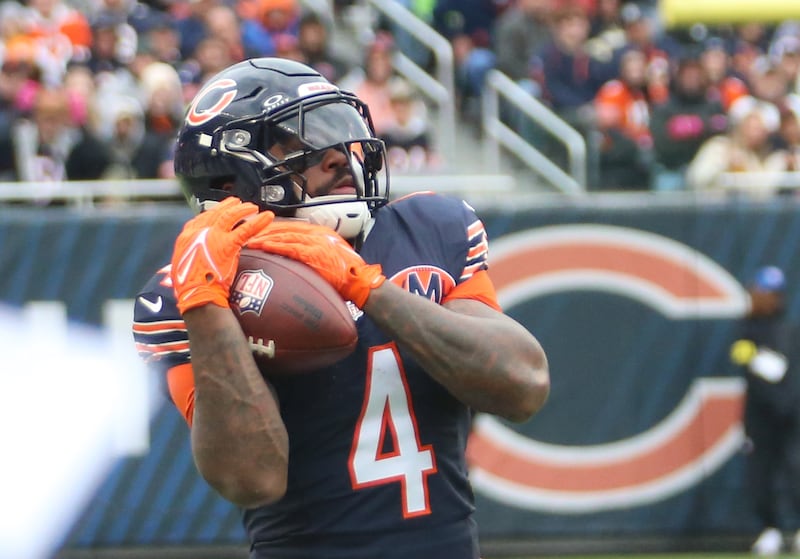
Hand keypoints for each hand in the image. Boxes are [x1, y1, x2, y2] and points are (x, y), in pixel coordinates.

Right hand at [171, 197, 274, 312]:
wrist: (196, 295)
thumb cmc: (191, 287)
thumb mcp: (184, 266)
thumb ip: (194, 256)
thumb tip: (202, 255)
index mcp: (187, 238)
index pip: (202, 219)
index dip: (214, 212)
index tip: (221, 208)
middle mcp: (199, 233)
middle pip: (216, 214)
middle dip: (229, 207)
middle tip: (239, 203)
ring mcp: (213, 237)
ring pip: (230, 217)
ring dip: (243, 210)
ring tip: (252, 207)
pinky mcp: (227, 245)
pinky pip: (246, 230)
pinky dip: (258, 222)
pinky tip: (267, 217)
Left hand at [246, 220, 384, 307]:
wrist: (359, 280)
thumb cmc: (348, 273)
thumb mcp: (332, 255)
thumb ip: (317, 252)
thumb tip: (302, 257)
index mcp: (321, 232)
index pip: (293, 226)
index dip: (275, 227)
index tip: (261, 229)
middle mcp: (317, 234)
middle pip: (286, 228)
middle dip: (266, 230)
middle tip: (250, 233)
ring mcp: (315, 243)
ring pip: (284, 236)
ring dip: (265, 238)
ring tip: (251, 241)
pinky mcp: (313, 254)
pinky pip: (289, 248)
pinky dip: (274, 246)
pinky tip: (263, 246)